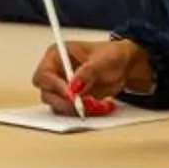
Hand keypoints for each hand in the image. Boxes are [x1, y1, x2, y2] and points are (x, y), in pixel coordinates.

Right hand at [30, 37, 146, 115]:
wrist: (125, 67)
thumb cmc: (112, 55)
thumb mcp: (102, 60)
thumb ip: (87, 72)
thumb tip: (74, 86)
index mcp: (57, 56)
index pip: (44, 74)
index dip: (54, 86)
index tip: (70, 94)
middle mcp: (56, 72)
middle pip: (46, 93)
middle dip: (62, 102)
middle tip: (80, 105)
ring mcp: (63, 87)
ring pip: (57, 105)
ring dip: (74, 109)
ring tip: (93, 104)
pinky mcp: (72, 99)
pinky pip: (70, 111)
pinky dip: (83, 112)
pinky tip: (97, 106)